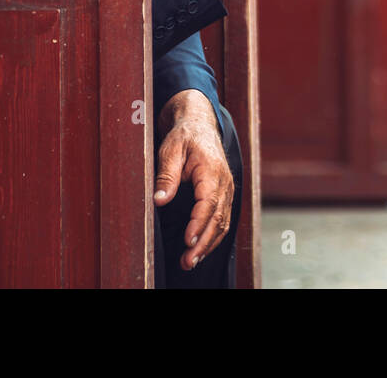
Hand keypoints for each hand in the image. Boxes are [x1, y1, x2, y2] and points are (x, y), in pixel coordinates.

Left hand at [155, 89, 233, 270]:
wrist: (199, 124)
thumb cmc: (184, 136)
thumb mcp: (170, 149)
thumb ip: (166, 174)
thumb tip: (160, 199)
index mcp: (212, 171)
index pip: (208, 203)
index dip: (199, 224)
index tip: (188, 241)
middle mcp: (224, 182)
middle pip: (218, 218)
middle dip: (204, 243)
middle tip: (187, 261)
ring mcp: (227, 189)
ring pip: (223, 222)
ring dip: (209, 244)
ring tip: (191, 261)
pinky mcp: (224, 194)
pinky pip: (223, 219)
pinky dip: (213, 236)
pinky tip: (200, 248)